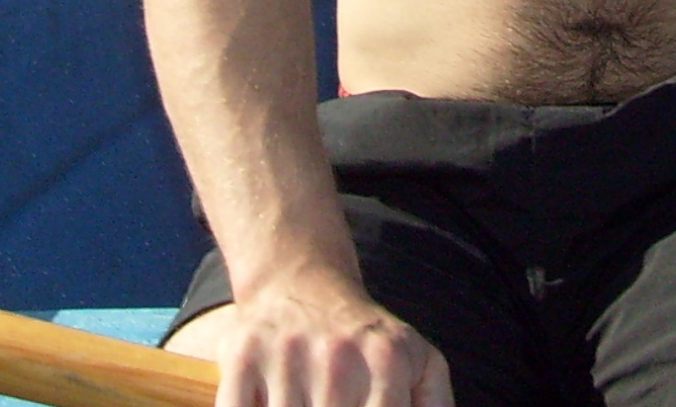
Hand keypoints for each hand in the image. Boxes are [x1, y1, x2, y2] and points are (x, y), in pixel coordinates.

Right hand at [188, 273, 451, 406]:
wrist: (302, 280)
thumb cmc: (366, 340)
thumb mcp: (417, 363)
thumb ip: (433, 405)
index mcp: (387, 360)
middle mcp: (338, 355)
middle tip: (330, 403)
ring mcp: (287, 353)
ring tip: (307, 399)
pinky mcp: (241, 353)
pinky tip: (267, 401)